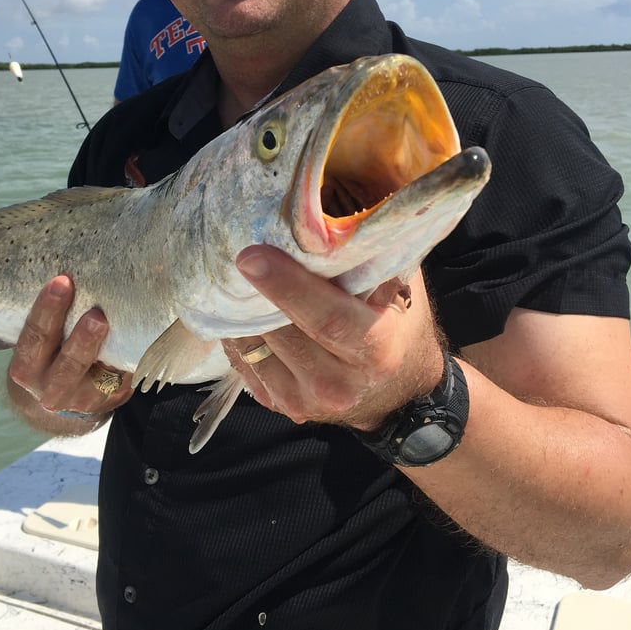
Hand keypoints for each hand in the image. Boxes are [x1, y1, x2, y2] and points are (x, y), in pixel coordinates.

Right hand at [8, 275, 132, 418]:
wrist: (62, 394)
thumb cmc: (51, 351)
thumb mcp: (42, 340)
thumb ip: (54, 312)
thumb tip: (80, 262)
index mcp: (27, 368)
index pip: (34, 338)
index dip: (47, 311)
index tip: (62, 281)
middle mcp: (52, 389)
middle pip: (67, 364)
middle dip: (81, 340)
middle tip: (96, 313)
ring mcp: (85, 399)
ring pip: (100, 377)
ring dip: (112, 353)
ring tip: (120, 329)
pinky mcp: (113, 398)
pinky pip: (125, 379)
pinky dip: (134, 358)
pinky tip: (144, 337)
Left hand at [223, 246, 444, 430]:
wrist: (399, 394)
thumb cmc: (398, 326)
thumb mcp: (400, 291)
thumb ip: (370, 261)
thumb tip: (327, 221)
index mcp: (375, 350)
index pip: (328, 319)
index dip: (288, 287)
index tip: (252, 256)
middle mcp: (339, 385)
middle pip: (281, 333)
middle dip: (251, 294)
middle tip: (230, 253)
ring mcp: (306, 403)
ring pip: (254, 349)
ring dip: (237, 312)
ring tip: (232, 279)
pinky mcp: (282, 408)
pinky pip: (245, 364)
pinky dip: (238, 334)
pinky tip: (240, 310)